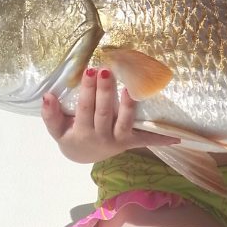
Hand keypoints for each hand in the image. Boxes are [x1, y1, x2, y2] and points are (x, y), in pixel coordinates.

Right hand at [42, 67, 178, 162]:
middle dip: (105, 91)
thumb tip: (48, 96)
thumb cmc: (71, 136)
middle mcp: (102, 137)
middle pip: (104, 112)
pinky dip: (161, 140)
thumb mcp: (57, 130)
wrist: (83, 156)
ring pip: (125, 122)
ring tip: (132, 88)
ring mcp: (119, 140)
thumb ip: (50, 114)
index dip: (87, 90)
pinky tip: (178, 137)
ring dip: (130, 105)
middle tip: (107, 70)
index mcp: (82, 133)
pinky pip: (146, 140)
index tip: (90, 70)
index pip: (85, 108)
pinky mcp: (131, 142)